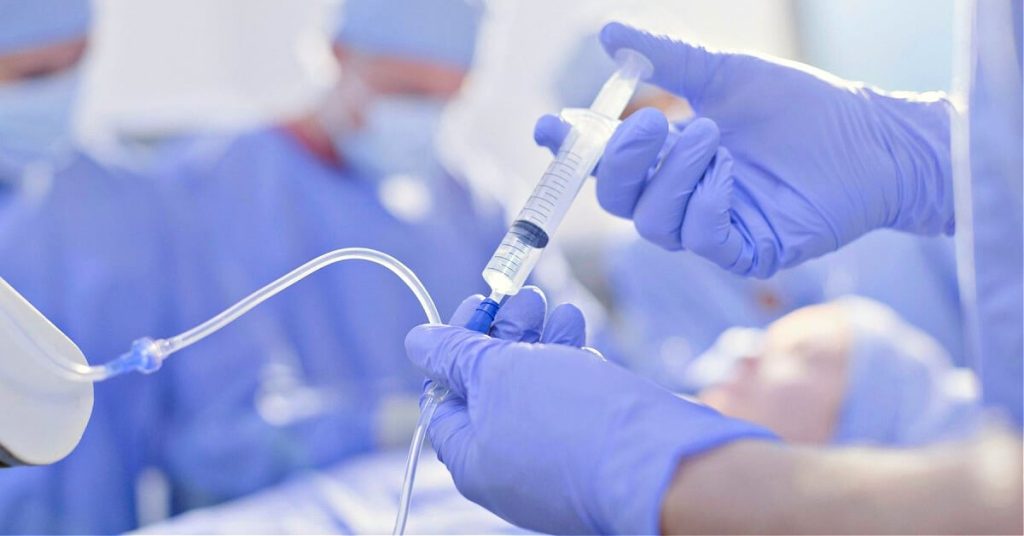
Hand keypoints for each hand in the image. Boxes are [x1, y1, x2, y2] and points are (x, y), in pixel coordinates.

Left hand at [407, 287, 775, 533]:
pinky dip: (569, 362)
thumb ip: (454, 355)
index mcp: (472, 459)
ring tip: (557, 306)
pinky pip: (570, 400)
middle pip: (490, 389)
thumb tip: (418, 341)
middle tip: (521, 297)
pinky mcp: (593, 446)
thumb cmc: (570, 421)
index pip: (441, 399)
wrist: (662, 463)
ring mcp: (554, 458)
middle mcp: (509, 464)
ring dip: (540, 339)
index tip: (476, 307)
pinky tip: (579, 332)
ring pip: (534, 388)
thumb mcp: (497, 374)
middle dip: (503, 334)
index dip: (452, 348)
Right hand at [535, 22, 952, 277]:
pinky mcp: (746, 252)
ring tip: (713, 138)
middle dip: (625, 162)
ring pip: (653, 224)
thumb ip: (667, 60)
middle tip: (654, 122)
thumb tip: (608, 33)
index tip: (552, 126)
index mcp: (669, 154)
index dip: (572, 147)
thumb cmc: (802, 106)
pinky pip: (701, 240)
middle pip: (617, 199)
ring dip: (674, 178)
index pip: (605, 160)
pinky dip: (707, 204)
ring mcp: (711, 227)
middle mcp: (681, 194)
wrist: (870, 136)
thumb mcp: (726, 74)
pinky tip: (732, 174)